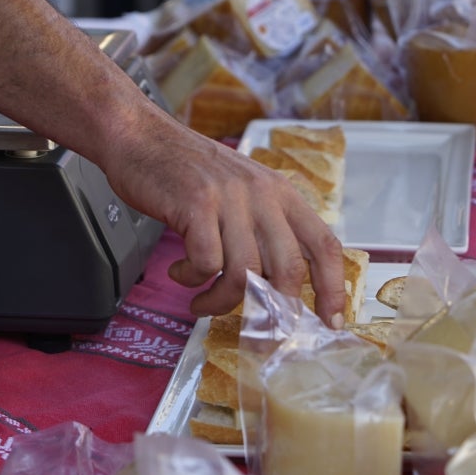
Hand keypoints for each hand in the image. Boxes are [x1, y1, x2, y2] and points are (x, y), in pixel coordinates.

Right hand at [100, 111, 346, 324]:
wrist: (142, 136)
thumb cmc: (188, 173)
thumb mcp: (242, 193)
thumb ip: (263, 232)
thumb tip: (280, 289)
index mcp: (281, 194)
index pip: (323, 245)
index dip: (333, 288)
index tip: (331, 321)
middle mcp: (262, 195)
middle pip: (288, 269)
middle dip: (275, 314)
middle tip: (258, 337)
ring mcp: (230, 199)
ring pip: (244, 274)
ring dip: (222, 302)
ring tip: (202, 304)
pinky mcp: (196, 205)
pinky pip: (205, 263)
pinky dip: (192, 279)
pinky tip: (180, 273)